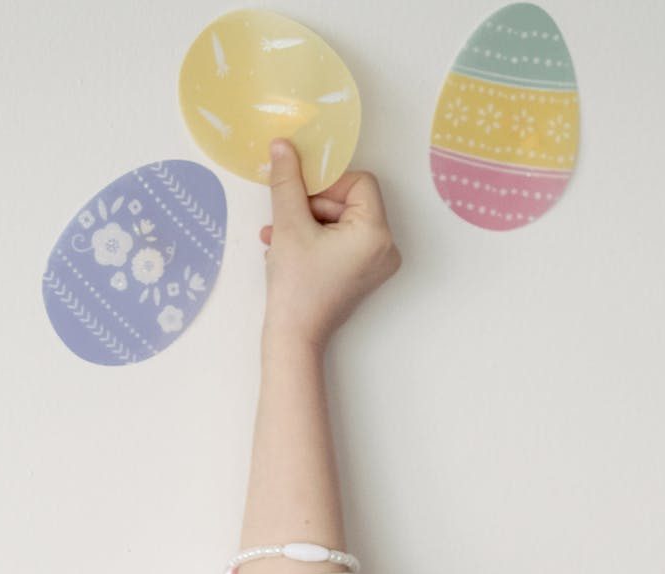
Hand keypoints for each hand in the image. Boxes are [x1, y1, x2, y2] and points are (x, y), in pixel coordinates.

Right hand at [259, 138, 400, 353]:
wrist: (294, 337)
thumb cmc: (295, 286)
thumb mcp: (289, 225)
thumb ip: (288, 181)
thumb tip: (284, 146)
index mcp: (376, 233)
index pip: (360, 183)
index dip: (328, 184)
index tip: (300, 196)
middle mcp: (385, 247)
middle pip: (351, 202)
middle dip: (313, 205)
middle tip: (285, 218)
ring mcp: (376, 262)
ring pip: (342, 220)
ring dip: (308, 221)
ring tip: (278, 235)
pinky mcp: (364, 272)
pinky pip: (343, 240)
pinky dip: (316, 237)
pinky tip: (287, 246)